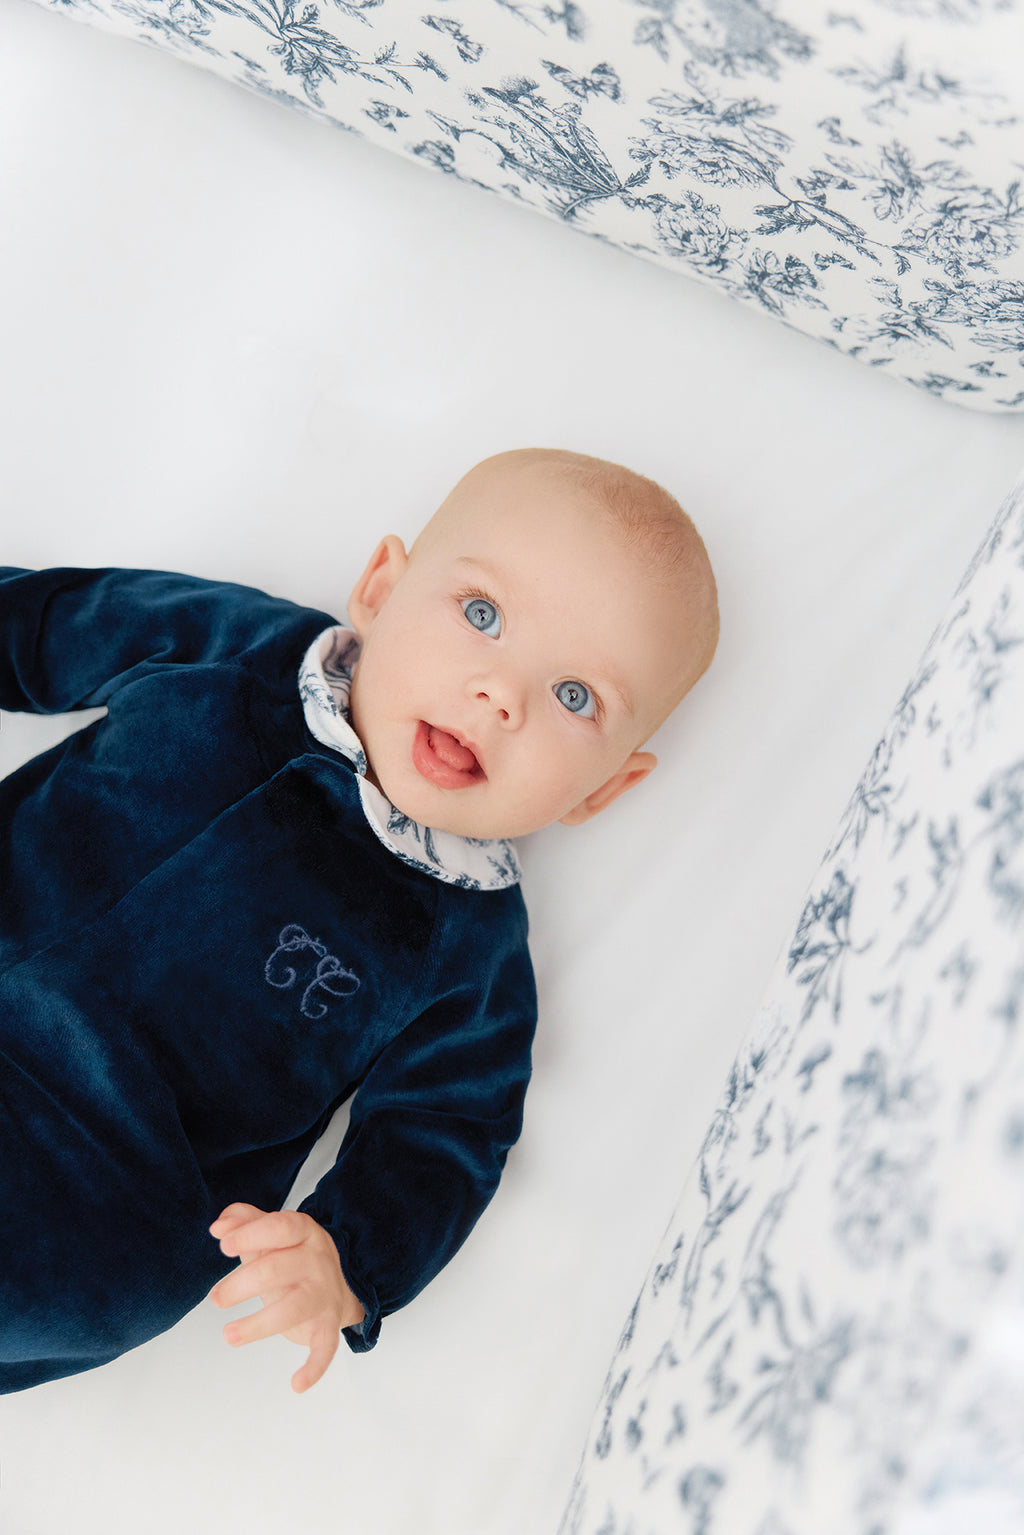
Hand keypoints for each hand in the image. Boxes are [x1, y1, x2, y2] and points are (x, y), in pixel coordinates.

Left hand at [208, 1203, 365, 1392]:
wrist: (342, 1282)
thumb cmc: (292, 1256)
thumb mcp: (272, 1234)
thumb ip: (245, 1221)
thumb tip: (219, 1226)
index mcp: (303, 1233)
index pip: (281, 1227)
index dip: (252, 1234)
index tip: (223, 1246)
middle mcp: (317, 1262)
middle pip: (279, 1269)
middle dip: (242, 1283)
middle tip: (216, 1299)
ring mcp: (324, 1294)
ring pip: (294, 1308)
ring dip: (259, 1325)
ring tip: (229, 1336)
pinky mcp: (327, 1325)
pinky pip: (326, 1347)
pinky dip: (315, 1368)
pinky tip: (297, 1384)